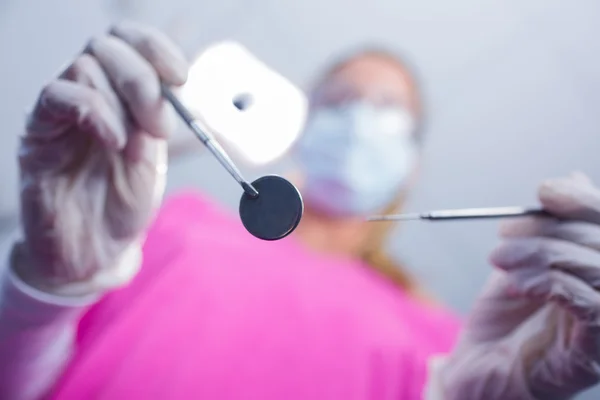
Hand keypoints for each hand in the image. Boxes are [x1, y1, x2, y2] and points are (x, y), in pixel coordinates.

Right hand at [12, 22, 187, 295]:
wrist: (92, 252)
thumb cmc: (121, 207)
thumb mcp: (152, 163)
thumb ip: (155, 127)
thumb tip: (167, 94)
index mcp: (120, 99)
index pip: (130, 45)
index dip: (156, 49)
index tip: (181, 76)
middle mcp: (89, 97)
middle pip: (108, 46)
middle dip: (142, 78)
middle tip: (161, 122)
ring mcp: (62, 114)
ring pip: (85, 66)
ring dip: (122, 100)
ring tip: (137, 141)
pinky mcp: (38, 134)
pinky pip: (59, 97)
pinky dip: (95, 111)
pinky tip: (114, 140)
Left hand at [441, 173, 599, 399]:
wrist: (479, 372)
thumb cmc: (503, 320)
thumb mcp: (521, 263)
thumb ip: (548, 229)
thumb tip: (572, 179)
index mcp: (597, 271)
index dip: (585, 202)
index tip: (545, 191)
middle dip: (551, 229)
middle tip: (506, 231)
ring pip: (598, 269)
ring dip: (543, 254)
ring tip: (499, 258)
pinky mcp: (596, 353)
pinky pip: (588, 304)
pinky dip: (547, 282)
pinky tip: (513, 283)